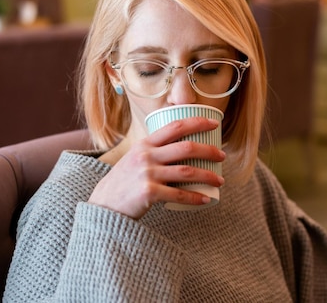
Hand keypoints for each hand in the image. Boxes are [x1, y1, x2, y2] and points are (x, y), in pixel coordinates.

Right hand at [88, 117, 225, 219]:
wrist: (104, 204)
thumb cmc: (124, 182)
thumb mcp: (135, 158)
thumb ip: (153, 151)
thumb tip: (181, 148)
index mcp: (145, 144)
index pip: (175, 127)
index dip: (197, 122)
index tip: (215, 123)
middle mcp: (146, 156)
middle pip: (186, 148)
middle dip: (209, 150)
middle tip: (222, 156)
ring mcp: (147, 174)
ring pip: (187, 171)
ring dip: (208, 175)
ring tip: (220, 180)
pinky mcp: (149, 192)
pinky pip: (179, 194)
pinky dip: (195, 197)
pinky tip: (206, 199)